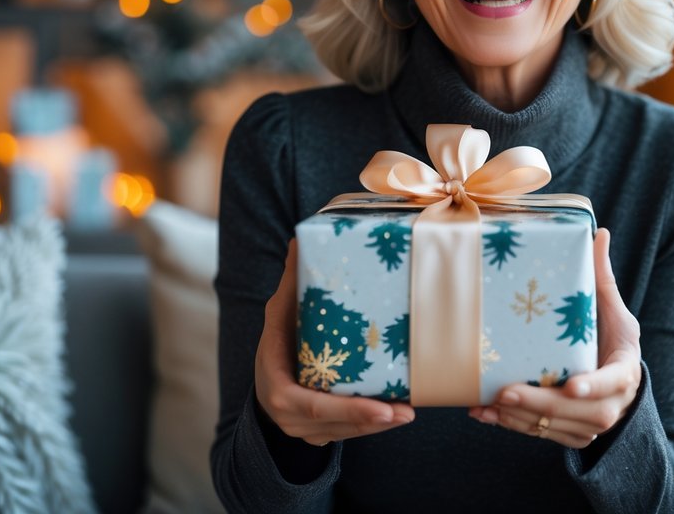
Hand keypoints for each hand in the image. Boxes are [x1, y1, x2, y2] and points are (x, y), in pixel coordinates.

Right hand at [254, 248, 414, 445]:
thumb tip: (299, 239)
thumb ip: (292, 283)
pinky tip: (397, 414)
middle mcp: (288, 415)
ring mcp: (303, 430)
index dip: (347, 409)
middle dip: (370, 420)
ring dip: (377, 425)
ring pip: (344, 432)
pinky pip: (347, 434)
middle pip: (333, 423)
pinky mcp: (318, 434)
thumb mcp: (279, 312)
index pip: (310, 404)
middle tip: (405, 412)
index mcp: (277, 387)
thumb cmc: (276, 339)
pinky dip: (371, 426)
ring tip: (408, 412)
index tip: (382, 406)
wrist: (264, 377)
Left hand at [468, 227, 641, 447]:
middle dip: (539, 403)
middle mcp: (609, 404)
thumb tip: (599, 233)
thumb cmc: (613, 341)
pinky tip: (484, 413)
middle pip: (575, 411)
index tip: (572, 385)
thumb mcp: (614, 311)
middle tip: (507, 390)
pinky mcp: (570, 436)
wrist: (620, 386)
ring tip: (488, 402)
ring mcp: (590, 425)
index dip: (593, 386)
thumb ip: (602, 278)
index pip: (610, 383)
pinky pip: (539, 434)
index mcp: (623, 373)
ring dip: (519, 416)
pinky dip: (512, 425)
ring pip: (553, 426)